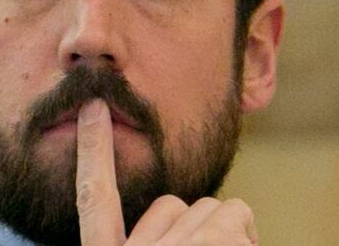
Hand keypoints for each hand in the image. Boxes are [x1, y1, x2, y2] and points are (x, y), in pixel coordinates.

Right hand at [76, 99, 258, 244]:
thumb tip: (175, 215)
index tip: (93, 107)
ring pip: (208, 206)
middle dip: (191, 229)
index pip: (93, 199)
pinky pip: (236, 210)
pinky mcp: (207, 244)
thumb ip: (150, 245)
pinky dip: (247, 235)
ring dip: (223, 235)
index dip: (92, 151)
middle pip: (170, 204)